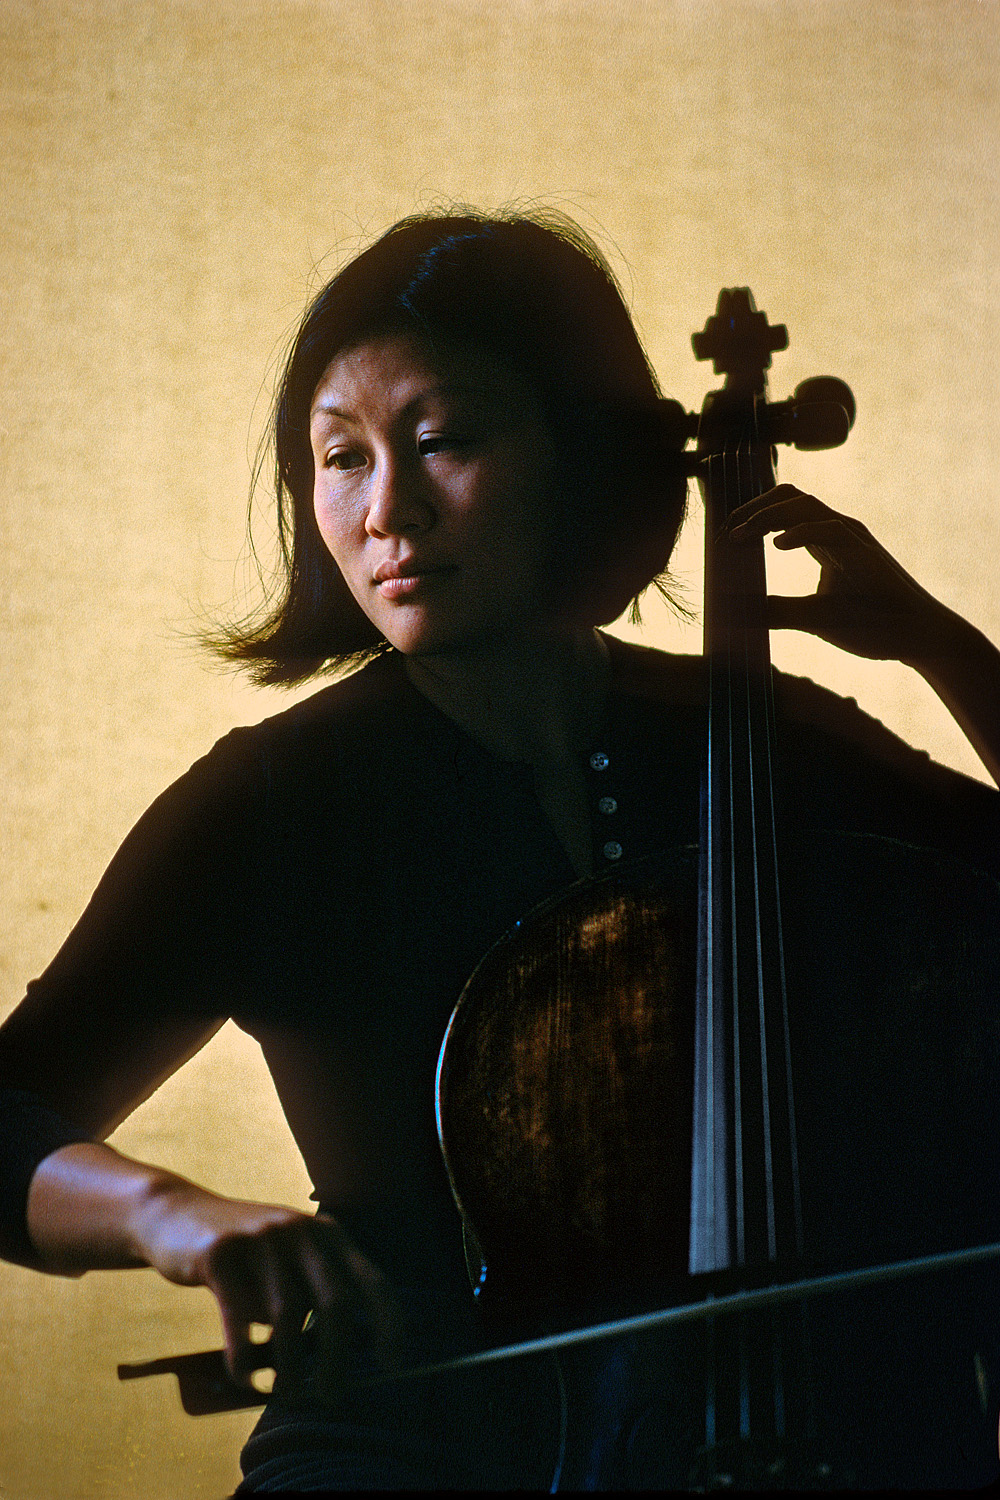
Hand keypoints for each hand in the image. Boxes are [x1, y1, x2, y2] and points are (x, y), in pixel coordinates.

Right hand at [133, 1179, 399, 1387]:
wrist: (175, 1214)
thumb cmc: (243, 1257)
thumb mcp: (286, 1264)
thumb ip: (311, 1297)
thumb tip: (339, 1364)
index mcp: (327, 1234)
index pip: (373, 1281)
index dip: (390, 1324)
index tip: (392, 1364)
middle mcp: (301, 1231)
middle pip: (335, 1304)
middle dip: (338, 1359)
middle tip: (331, 1397)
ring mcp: (261, 1239)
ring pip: (287, 1316)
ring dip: (290, 1367)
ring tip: (286, 1395)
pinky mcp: (221, 1254)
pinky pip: (239, 1317)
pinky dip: (244, 1356)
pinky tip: (245, 1376)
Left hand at [722, 485, 960, 666]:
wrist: (918, 637)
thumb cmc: (871, 625)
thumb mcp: (813, 618)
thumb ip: (778, 611)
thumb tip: (736, 614)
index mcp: (826, 540)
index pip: (783, 510)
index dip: (751, 515)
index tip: (723, 534)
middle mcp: (839, 531)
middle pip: (791, 497)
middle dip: (753, 508)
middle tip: (726, 531)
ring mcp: (854, 539)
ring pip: (807, 506)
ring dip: (768, 516)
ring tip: (741, 534)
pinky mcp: (867, 553)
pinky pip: (831, 530)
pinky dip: (801, 532)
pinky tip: (777, 546)